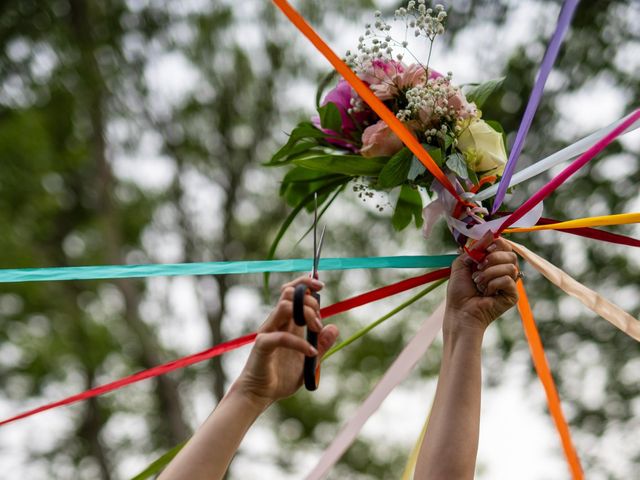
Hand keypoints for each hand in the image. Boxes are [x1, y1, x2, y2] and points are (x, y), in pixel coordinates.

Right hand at [234, 276, 338, 408]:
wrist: (260, 395)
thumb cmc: (281, 377)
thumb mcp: (310, 362)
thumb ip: (321, 345)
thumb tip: (333, 327)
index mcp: (287, 322)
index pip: (293, 291)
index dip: (306, 283)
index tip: (321, 286)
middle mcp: (276, 322)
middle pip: (290, 293)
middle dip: (311, 302)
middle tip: (318, 324)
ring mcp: (268, 331)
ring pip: (285, 306)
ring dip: (306, 315)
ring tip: (316, 331)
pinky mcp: (263, 345)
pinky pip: (282, 336)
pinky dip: (300, 343)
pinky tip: (311, 353)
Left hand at [445, 234, 518, 331]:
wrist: (459, 311)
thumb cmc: (459, 291)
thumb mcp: (462, 264)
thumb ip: (475, 248)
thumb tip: (490, 233)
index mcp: (494, 263)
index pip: (505, 246)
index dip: (497, 244)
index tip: (485, 249)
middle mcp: (504, 272)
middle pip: (511, 254)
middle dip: (493, 258)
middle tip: (478, 267)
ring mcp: (510, 284)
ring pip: (510, 267)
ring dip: (489, 273)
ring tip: (478, 282)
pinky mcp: (512, 296)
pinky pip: (509, 280)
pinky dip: (494, 284)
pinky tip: (486, 292)